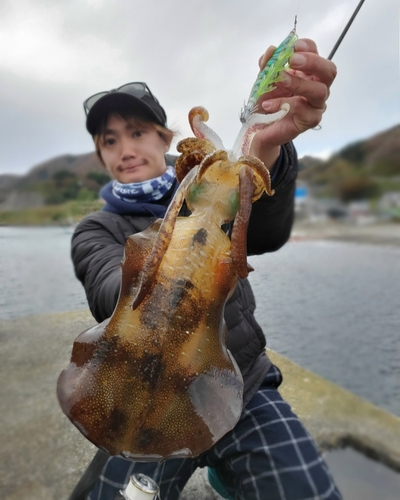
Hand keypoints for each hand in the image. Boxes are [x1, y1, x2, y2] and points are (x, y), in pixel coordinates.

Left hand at [250, 38, 336, 168]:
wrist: (259, 128)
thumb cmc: (266, 102)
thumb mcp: (263, 81)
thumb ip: (267, 66)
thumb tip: (272, 50)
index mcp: (308, 73)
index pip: (316, 54)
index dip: (308, 47)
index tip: (294, 46)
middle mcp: (317, 86)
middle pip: (328, 71)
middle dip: (312, 62)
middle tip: (293, 60)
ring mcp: (316, 104)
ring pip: (320, 90)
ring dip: (299, 83)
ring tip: (280, 80)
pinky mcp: (311, 120)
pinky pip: (303, 109)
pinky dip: (284, 103)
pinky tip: (269, 104)